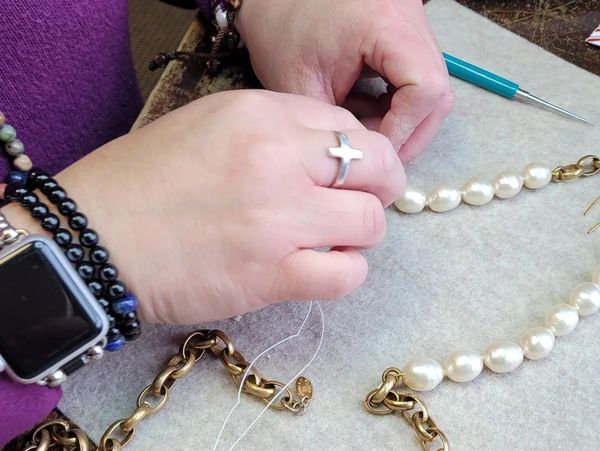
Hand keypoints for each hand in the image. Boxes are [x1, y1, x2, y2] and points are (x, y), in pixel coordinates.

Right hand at [3, 91, 404, 323]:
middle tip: (358, 203)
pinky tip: (318, 269)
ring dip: (359, 234)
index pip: (349, 127)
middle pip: (377, 168)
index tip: (349, 174)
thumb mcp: (208, 122)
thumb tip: (326, 148)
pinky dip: (343, 273)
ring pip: (370, 224)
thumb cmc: (143, 179)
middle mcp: (278, 160)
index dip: (359, 154)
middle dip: (378, 188)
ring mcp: (278, 220)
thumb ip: (274, 126)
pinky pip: (346, 276)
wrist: (93, 238)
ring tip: (331, 240)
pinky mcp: (270, 276)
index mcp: (261, 116)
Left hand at [236, 0, 453, 160]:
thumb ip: (339, 127)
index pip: (424, 88)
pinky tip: (368, 110)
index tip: (377, 149)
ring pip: (430, 86)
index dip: (403, 127)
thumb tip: (367, 156)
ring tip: (369, 132)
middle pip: (437, 91)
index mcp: (385, 24)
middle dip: (410, 130)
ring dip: (405, 118)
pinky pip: (415, 75)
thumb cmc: (280, 27)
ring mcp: (409, 23)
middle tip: (381, 154)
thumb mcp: (302, 86)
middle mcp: (408, 18)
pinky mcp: (401, 31)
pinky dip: (397, 100)